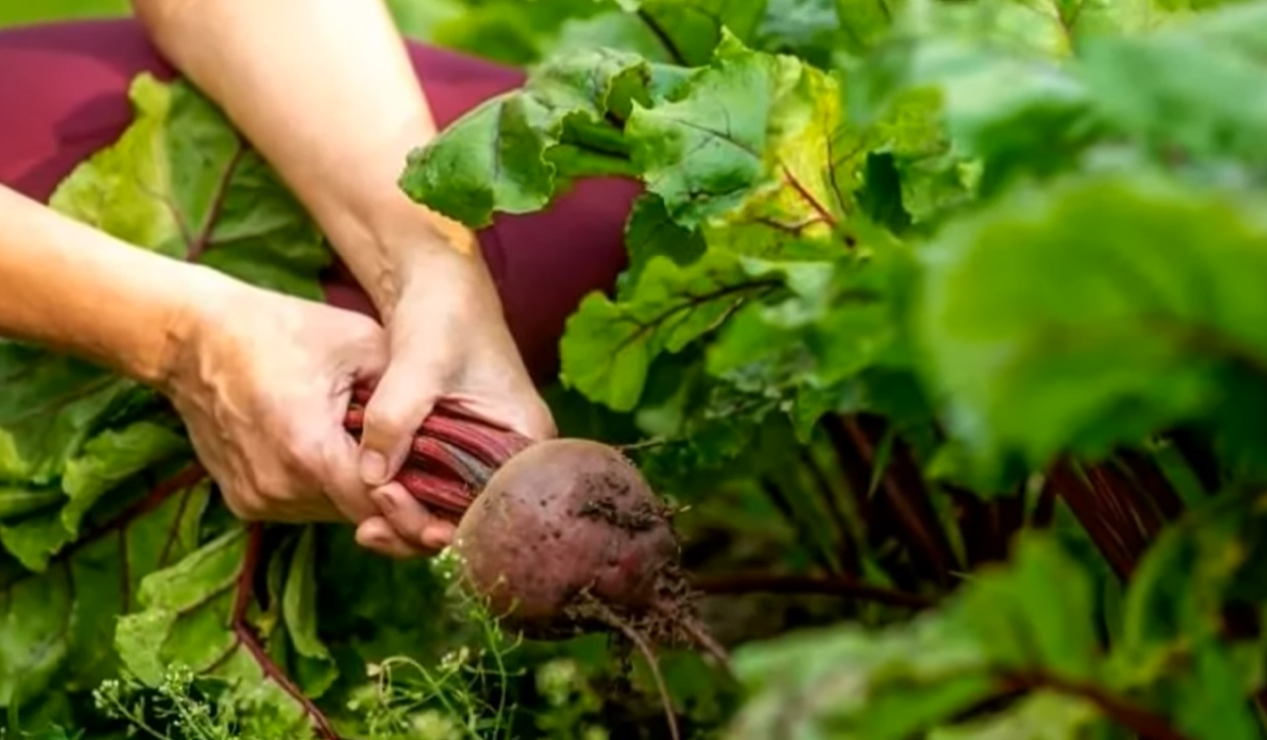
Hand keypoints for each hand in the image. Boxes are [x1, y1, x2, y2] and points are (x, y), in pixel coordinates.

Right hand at [161, 272, 420, 553]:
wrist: (193, 338)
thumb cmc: (282, 330)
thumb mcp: (360, 343)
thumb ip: (405, 394)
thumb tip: (447, 432)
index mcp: (308, 448)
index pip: (377, 507)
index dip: (416, 515)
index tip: (449, 522)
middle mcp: (278, 486)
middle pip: (358, 515)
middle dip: (394, 504)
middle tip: (430, 489)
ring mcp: (256, 498)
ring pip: (331, 514)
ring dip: (357, 495)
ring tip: (376, 457)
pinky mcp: (243, 501)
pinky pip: (303, 507)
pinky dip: (325, 490)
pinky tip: (335, 455)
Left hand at [348, 226, 555, 558]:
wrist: (437, 283)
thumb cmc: (444, 314)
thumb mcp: (420, 363)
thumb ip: (396, 418)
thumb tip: (371, 479)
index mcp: (527, 439)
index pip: (502, 509)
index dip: (457, 528)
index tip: (411, 529)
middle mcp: (514, 456)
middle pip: (476, 520)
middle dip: (424, 530)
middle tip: (372, 530)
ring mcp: (485, 455)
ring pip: (451, 511)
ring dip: (409, 522)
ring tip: (364, 528)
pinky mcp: (456, 450)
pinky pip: (435, 491)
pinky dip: (404, 501)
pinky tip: (368, 508)